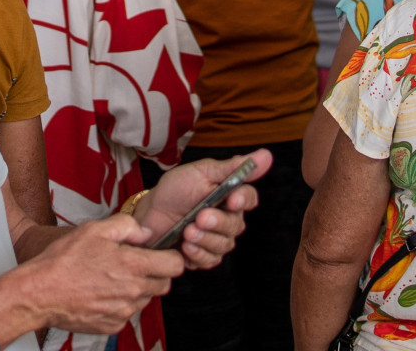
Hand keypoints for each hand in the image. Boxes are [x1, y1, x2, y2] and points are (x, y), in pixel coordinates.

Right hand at [25, 213, 184, 333]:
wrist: (40, 293)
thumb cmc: (64, 260)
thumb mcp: (95, 229)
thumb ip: (128, 226)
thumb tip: (146, 232)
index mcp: (133, 265)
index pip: (175, 265)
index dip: (170, 256)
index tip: (161, 253)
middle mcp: (134, 291)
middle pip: (164, 285)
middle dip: (155, 273)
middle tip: (134, 264)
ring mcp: (124, 312)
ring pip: (145, 299)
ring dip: (137, 288)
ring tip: (111, 277)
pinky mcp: (113, 325)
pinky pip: (127, 313)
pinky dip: (121, 303)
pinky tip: (102, 292)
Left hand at [141, 150, 268, 268]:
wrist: (149, 212)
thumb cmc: (176, 189)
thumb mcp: (202, 172)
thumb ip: (232, 167)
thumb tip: (266, 155)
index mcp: (229, 196)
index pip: (248, 198)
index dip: (243, 200)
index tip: (232, 199)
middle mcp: (227, 219)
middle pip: (236, 225)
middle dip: (218, 222)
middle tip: (201, 217)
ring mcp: (216, 239)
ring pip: (224, 245)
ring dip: (206, 239)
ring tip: (188, 231)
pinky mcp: (203, 256)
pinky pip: (210, 260)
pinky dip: (198, 254)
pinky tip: (186, 246)